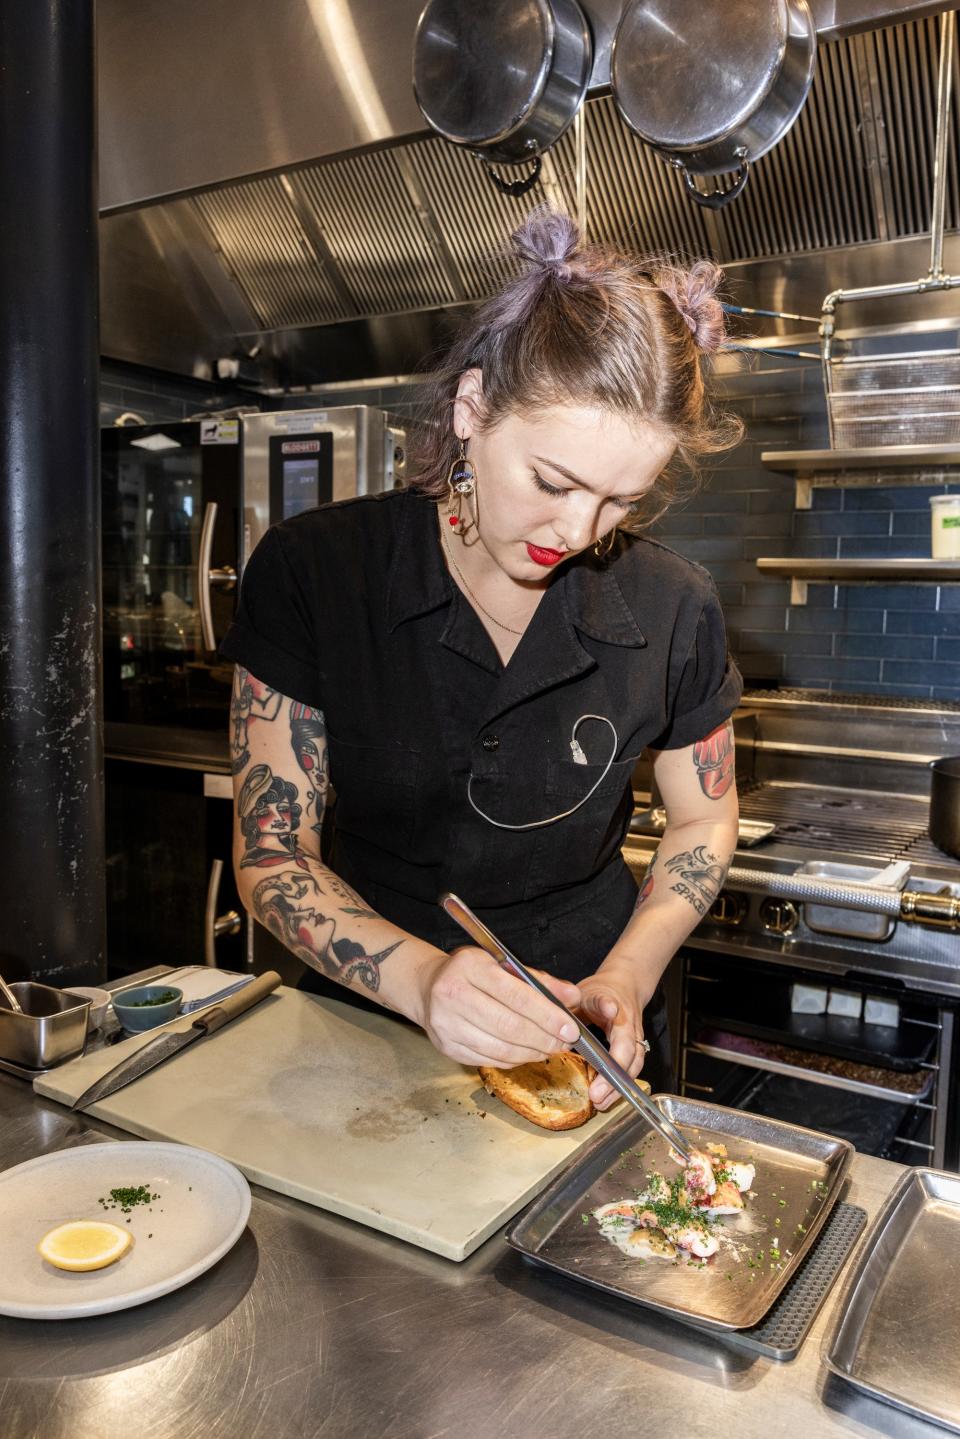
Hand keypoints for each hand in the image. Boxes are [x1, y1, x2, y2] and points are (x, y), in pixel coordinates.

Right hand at [416, 945, 582, 1067]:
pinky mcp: (446, 1047)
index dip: (548, 1016)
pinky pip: (489, 1059)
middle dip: (543, 1038)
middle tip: (564, 1042)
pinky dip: (513, 1060)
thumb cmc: (471, 974)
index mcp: (470, 966)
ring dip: (531, 1052)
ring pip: (500, 1048)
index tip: (570, 1028)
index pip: (516, 996)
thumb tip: (572, 997)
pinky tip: (526, 1053)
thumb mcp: (502, 965)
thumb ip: (538, 981)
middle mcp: (452, 994)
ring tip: (549, 1048)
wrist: (428, 986)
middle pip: (509, 1026)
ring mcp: (446, 1024)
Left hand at [577, 963, 646, 1110]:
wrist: (625, 987)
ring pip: (633, 1064)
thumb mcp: (582, 993)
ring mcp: (635, 1038)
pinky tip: (604, 1099)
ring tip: (600, 1102)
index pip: (609, 1005)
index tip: (609, 1010)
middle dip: (614, 1071)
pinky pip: (630, 1071)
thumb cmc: (600, 993)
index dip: (608, 1007)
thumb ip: (569, 1004)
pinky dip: (618, 1087)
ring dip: (618, 1086)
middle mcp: (628, 1023)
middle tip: (596, 1092)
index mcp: (612, 1002)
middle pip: (628, 1047)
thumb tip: (556, 1018)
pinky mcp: (635, 1051)